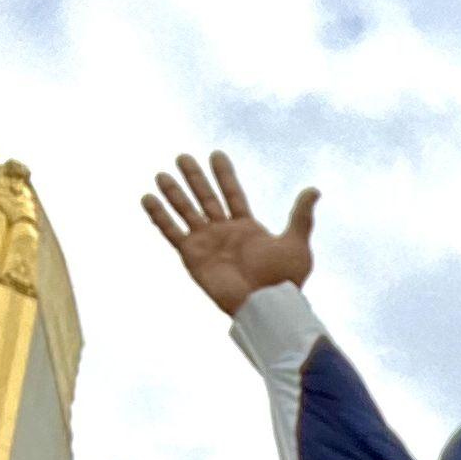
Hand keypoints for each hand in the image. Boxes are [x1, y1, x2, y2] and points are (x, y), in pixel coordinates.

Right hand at [143, 149, 317, 315]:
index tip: (216, 155)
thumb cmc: (283, 279)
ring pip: (187, 211)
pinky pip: (171, 231)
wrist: (264, 304)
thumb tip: (314, 190)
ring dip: (174, 193)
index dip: (224, 175)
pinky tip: (146, 198)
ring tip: (162, 174)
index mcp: (247, 228)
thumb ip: (301, 215)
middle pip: (206, 198)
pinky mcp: (192, 255)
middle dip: (195, 177)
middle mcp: (224, 232)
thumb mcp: (296, 243)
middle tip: (183, 157)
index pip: (233, 194)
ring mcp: (207, 243)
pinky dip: (158, 215)